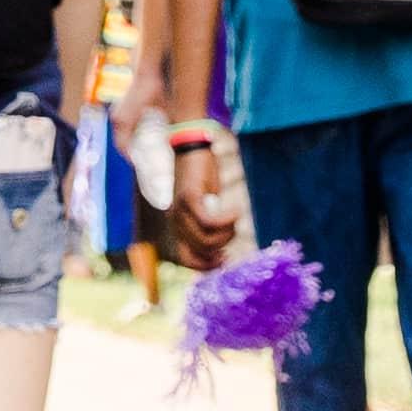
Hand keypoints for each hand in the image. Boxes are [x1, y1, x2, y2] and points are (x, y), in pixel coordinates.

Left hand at [163, 128, 241, 271]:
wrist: (191, 145)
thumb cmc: (202, 175)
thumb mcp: (206, 204)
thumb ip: (209, 224)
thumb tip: (221, 247)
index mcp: (177, 226)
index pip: (186, 259)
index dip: (205, 266)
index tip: (224, 259)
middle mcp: (175, 222)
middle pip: (202, 251)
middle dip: (223, 247)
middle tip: (234, 230)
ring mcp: (180, 211)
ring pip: (207, 239)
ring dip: (227, 233)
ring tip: (235, 217)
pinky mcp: (189, 198)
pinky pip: (209, 221)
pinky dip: (226, 220)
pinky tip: (236, 211)